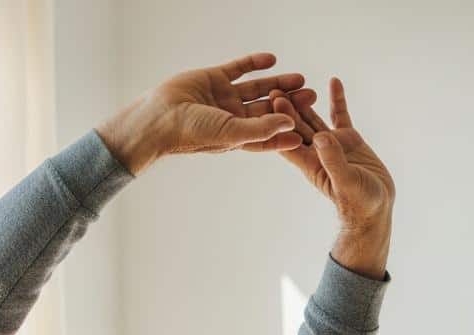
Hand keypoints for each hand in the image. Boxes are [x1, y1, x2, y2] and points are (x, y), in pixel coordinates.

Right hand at [96, 52, 311, 174]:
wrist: (161, 116)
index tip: (309, 133)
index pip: (268, 136)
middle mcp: (233, 117)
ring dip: (278, 83)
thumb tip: (291, 125)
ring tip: (301, 78)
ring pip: (257, 88)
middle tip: (312, 97)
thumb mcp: (231, 133)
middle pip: (268, 110)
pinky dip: (255, 63)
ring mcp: (224, 97)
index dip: (288, 134)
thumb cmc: (193, 133)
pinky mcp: (215, 78)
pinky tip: (272, 59)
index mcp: (237, 136)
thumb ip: (261, 129)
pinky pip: (239, 68)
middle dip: (289, 104)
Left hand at [267, 77, 394, 230]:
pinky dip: (337, 100)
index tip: (271, 104)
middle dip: (286, 109)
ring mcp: (332, 145)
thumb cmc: (359, 203)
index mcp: (311, 165)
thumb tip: (321, 138)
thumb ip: (333, 161)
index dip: (280, 124)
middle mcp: (318, 153)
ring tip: (296, 81)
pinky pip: (340, 116)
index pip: (290, 142)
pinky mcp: (348, 140)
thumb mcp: (346, 182)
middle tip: (274, 87)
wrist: (375, 207)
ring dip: (306, 102)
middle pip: (298, 128)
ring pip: (315, 118)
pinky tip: (334, 81)